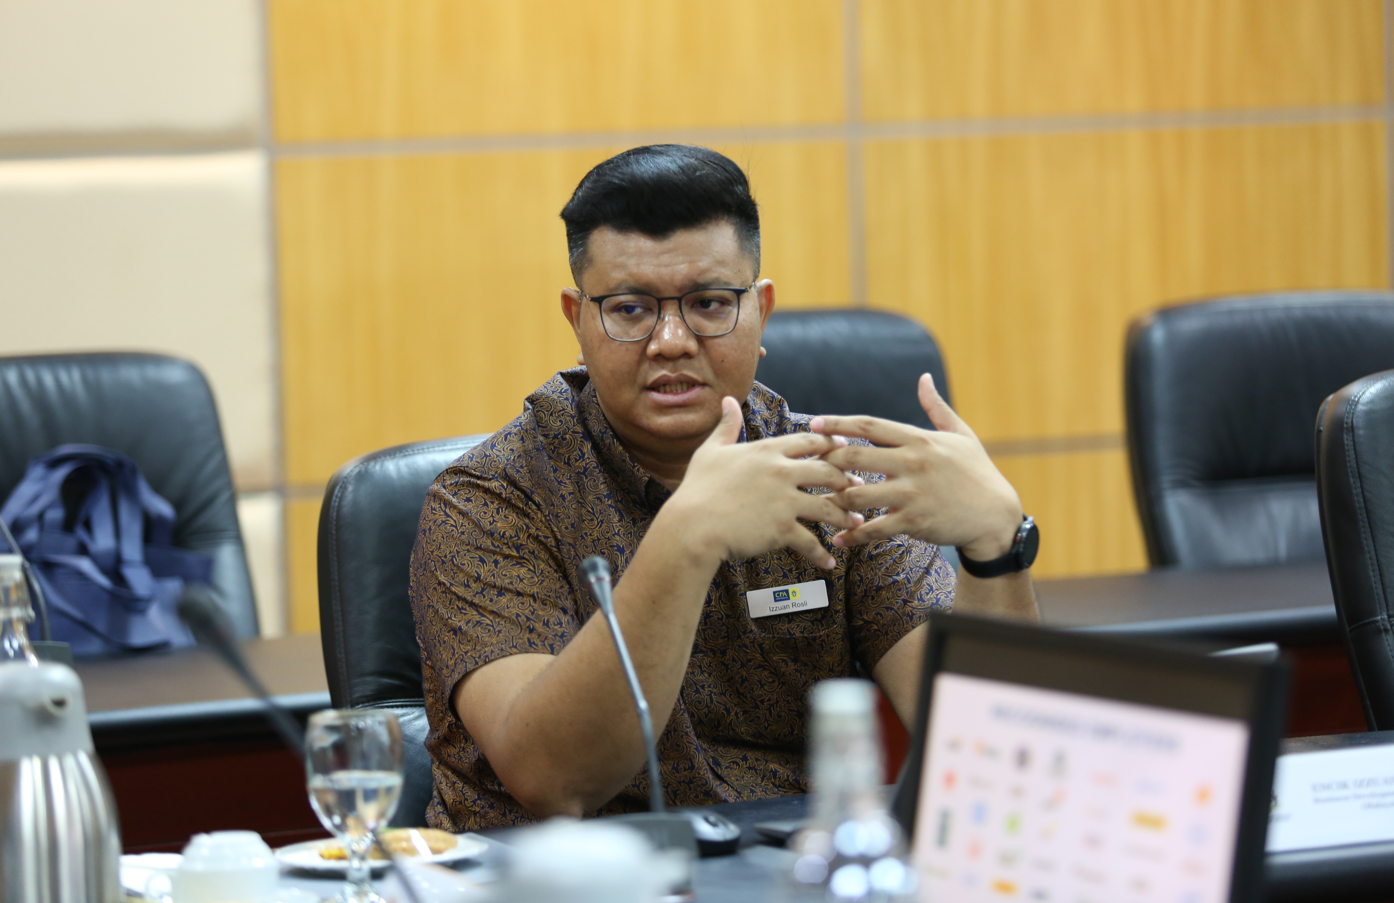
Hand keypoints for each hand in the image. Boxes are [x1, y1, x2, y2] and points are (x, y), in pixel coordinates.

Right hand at [667, 396, 864, 569]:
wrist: (691, 526)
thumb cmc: (698, 488)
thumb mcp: (711, 451)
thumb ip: (726, 425)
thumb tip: (728, 400)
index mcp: (767, 451)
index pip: (810, 441)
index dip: (831, 444)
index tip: (845, 449)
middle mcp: (781, 472)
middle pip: (828, 471)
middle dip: (847, 480)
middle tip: (858, 488)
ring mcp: (784, 501)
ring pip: (828, 507)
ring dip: (846, 517)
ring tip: (856, 524)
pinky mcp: (782, 528)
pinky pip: (810, 541)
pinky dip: (822, 554)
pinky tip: (829, 562)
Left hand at [812, 374, 1022, 560]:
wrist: (997, 516)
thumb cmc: (977, 473)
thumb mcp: (961, 435)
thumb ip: (936, 408)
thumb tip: (923, 378)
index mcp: (920, 440)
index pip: (870, 425)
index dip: (838, 424)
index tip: (814, 424)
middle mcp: (913, 463)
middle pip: (856, 456)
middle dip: (828, 460)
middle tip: (811, 464)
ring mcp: (913, 493)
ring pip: (858, 494)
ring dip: (835, 498)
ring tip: (820, 501)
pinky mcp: (915, 521)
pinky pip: (874, 528)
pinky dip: (853, 534)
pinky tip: (840, 537)